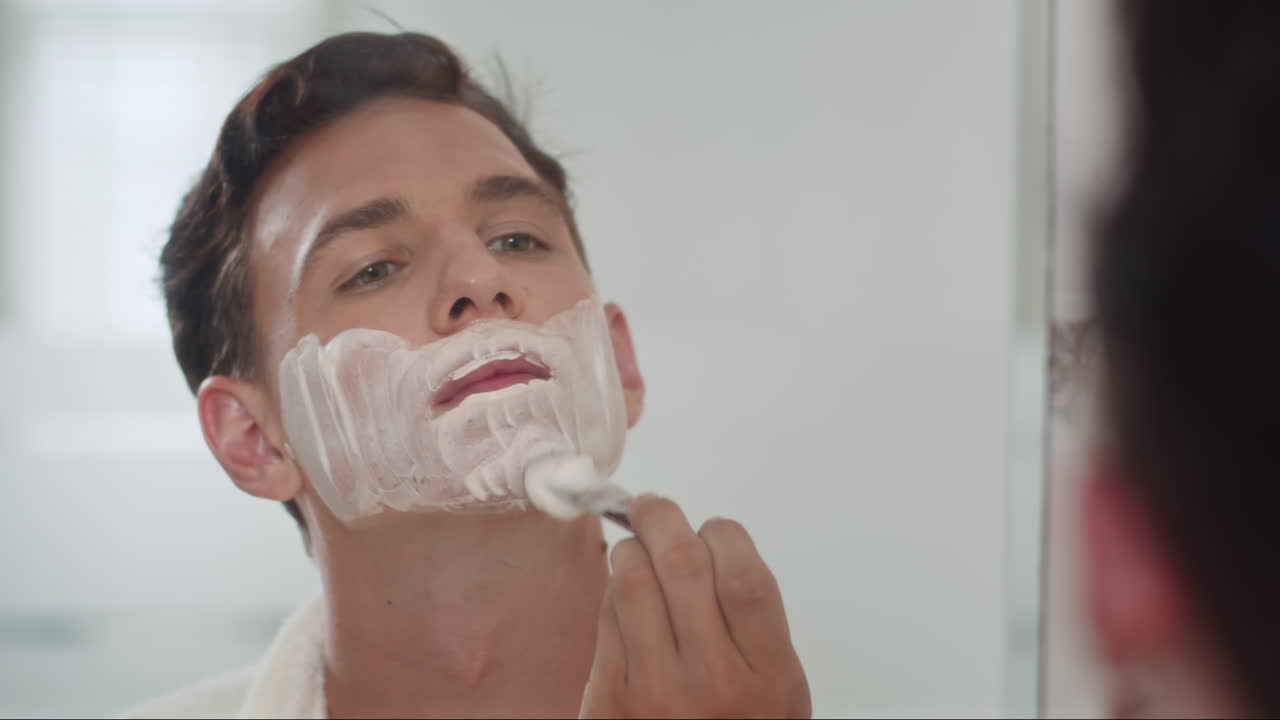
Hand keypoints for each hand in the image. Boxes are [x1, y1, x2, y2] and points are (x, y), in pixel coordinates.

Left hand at [580, 495, 810, 718]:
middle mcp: (713, 683)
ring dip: (632, 548)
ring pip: (633, 580)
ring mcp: (655, 691)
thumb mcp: (777, 691)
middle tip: (656, 506)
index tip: (716, 528)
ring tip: (637, 544)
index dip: (725, 535)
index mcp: (769, 680)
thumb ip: (753, 625)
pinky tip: (624, 588)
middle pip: (683, 565)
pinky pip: (606, 615)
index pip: (745, 578)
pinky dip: (613, 588)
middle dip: (664, 518)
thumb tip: (709, 546)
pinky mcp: (609, 698)